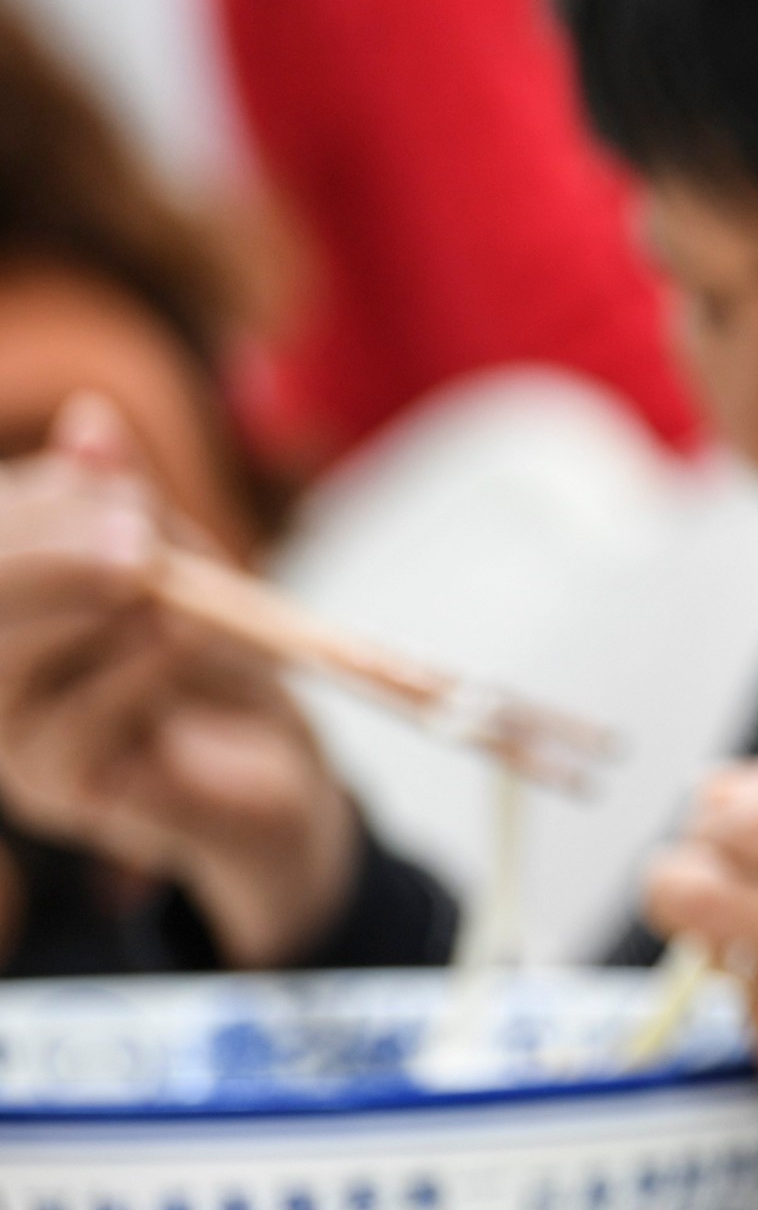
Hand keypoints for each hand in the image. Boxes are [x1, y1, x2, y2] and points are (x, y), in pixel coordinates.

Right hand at [0, 393, 354, 965]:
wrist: (278, 760)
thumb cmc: (210, 647)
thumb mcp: (177, 558)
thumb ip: (125, 501)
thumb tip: (90, 419)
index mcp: (4, 603)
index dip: (28, 508)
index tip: (112, 479)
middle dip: (46, 554)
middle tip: (139, 538)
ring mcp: (12, 736)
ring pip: (5, 663)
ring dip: (90, 606)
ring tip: (164, 586)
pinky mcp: (63, 790)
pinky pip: (72, 727)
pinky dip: (132, 671)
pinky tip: (180, 637)